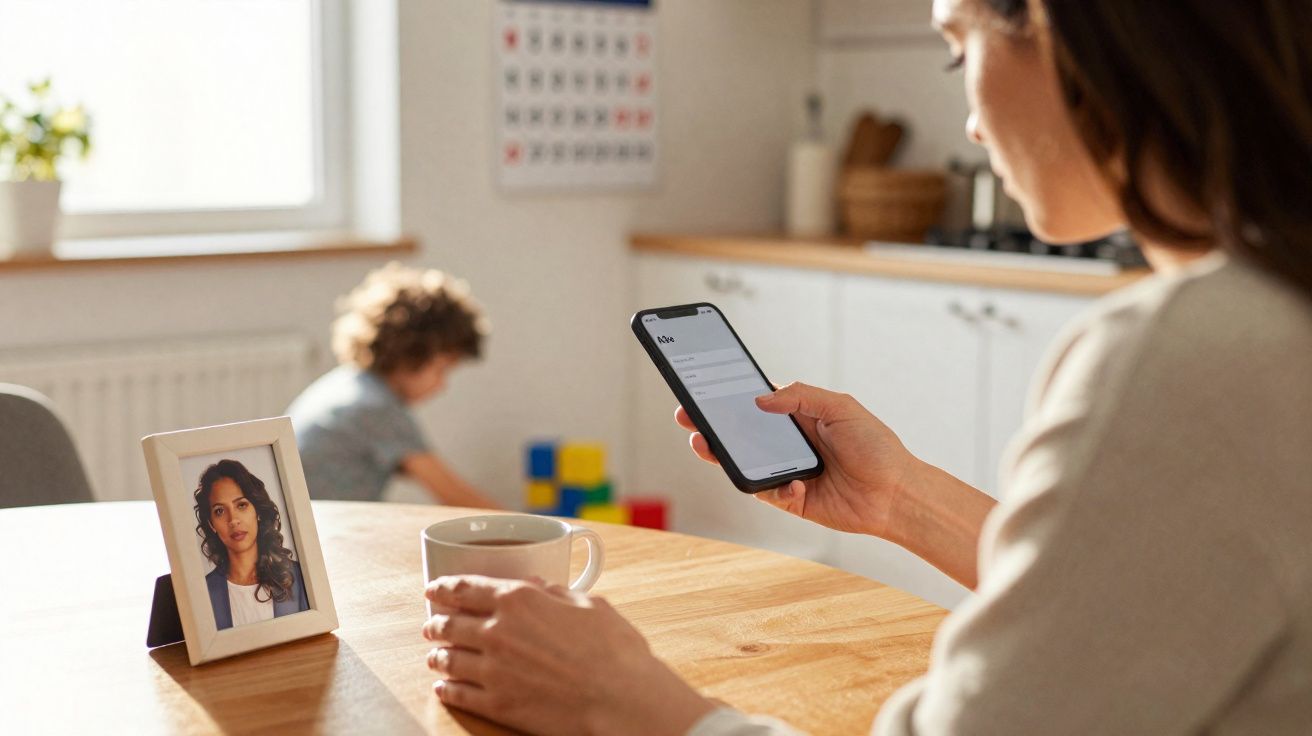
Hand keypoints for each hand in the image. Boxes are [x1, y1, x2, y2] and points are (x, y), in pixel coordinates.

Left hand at [422, 575, 715, 735]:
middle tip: (431, 624)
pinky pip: (458, 694)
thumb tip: (541, 588)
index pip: (465, 588)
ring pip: (448, 659)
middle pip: (449, 624)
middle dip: (435, 623)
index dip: (443, 587)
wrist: (620, 700)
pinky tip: (443, 688)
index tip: (434, 589)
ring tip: (434, 656)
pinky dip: (446, 690)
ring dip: (436, 656)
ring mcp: (493, 670)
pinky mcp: (496, 704)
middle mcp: (497, 631)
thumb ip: (557, 594)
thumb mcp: (590, 605)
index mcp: (518, 600)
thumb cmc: (614, 651)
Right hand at [675, 382, 923, 538]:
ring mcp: (786, 470)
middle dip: (712, 425)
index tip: (703, 388)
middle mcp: (789, 442)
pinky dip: (776, 487)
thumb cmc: (876, 447)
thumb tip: (760, 398)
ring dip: (721, 455)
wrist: (896, 495)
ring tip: (703, 445)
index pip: (756, 401)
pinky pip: (766, 491)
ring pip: (743, 462)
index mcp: (799, 416)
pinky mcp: (790, 499)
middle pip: (741, 432)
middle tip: (686, 416)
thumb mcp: (841, 407)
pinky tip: (798, 485)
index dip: (730, 396)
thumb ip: (801, 397)